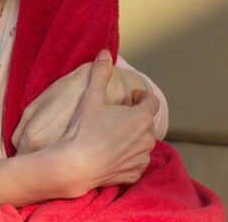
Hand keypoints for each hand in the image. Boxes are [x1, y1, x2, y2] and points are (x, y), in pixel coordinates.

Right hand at [25, 50, 158, 198]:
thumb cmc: (84, 129)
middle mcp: (148, 139)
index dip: (141, 97)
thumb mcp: (91, 96)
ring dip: (132, 138)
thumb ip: (101, 73)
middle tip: (115, 116)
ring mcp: (142, 158)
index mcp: (142, 117)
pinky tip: (110, 153)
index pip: (151, 102)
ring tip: (111, 135)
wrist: (76, 165)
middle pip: (146, 123)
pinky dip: (127, 156)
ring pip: (141, 143)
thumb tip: (105, 53)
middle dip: (134, 118)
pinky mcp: (135, 174)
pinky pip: (135, 161)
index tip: (131, 97)